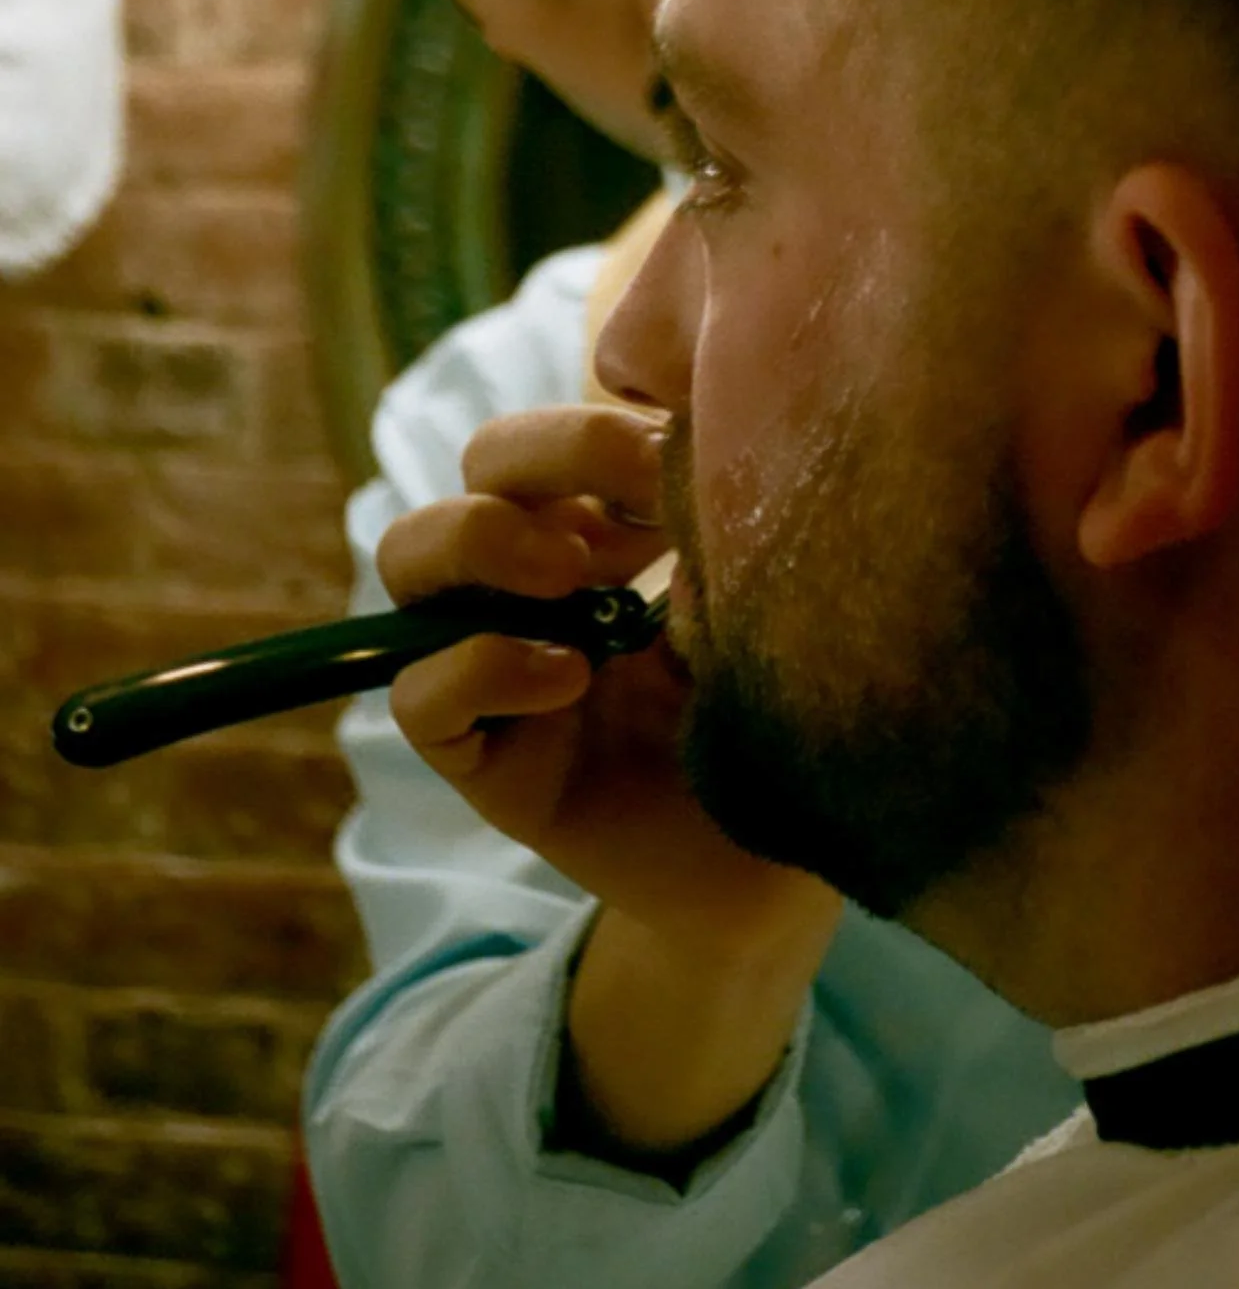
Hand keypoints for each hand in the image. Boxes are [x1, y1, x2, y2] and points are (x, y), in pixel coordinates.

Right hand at [378, 403, 830, 951]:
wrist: (777, 862)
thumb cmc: (777, 707)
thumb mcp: (752, 586)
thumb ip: (713, 513)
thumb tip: (693, 431)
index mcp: (606, 521)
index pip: (560, 427)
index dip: (599, 426)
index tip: (683, 457)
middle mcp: (539, 578)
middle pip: (479, 466)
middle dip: (545, 455)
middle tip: (631, 503)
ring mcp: (497, 660)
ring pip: (412, 557)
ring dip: (484, 541)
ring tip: (572, 579)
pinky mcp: (482, 757)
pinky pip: (420, 697)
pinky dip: (479, 667)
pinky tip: (570, 676)